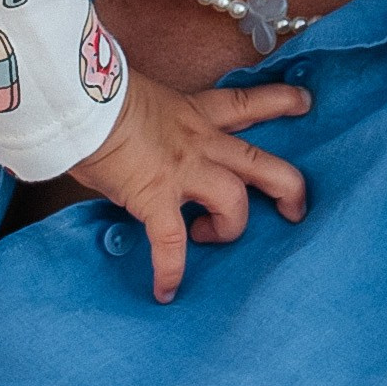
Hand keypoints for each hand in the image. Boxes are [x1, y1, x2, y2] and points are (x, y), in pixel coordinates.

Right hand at [74, 70, 308, 301]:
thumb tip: (128, 145)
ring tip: (210, 237)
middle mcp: (199, 142)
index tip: (304, 102)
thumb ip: (148, 126)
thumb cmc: (98, 95)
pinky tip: (166, 290)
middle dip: (288, 188)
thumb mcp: (138, 101)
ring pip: (235, 202)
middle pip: (262, 164)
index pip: (246, 104)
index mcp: (194, 114)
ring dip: (231, 227)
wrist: (82, 99)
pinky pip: (172, 242)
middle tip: (295, 208)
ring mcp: (183, 171)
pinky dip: (170, 269)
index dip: (280, 102)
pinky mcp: (157, 197)